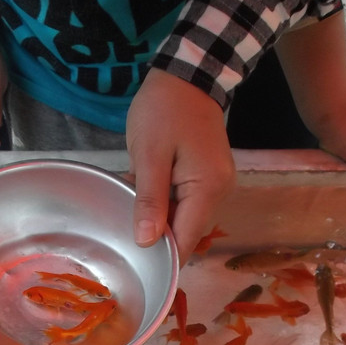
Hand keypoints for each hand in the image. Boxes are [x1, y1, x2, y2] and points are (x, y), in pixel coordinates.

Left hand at [126, 70, 235, 263]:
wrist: (187, 75)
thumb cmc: (163, 110)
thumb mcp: (149, 155)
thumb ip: (150, 200)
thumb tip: (147, 243)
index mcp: (207, 189)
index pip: (186, 241)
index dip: (163, 259)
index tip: (137, 269)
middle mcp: (220, 192)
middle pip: (188, 233)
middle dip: (159, 242)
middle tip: (125, 244)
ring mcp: (217, 184)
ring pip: (186, 220)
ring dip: (161, 223)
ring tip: (132, 221)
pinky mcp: (209, 177)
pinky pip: (187, 204)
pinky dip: (166, 207)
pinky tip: (146, 202)